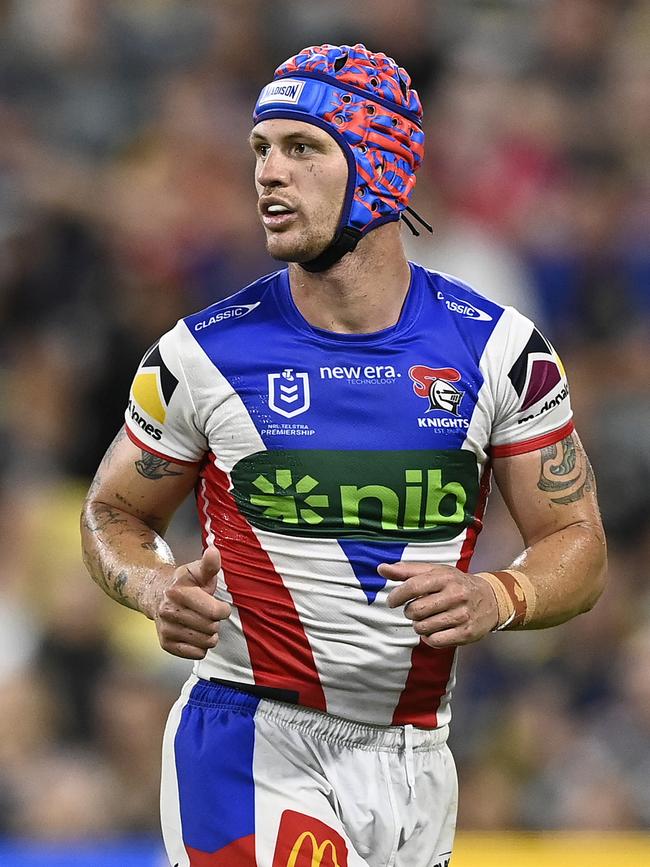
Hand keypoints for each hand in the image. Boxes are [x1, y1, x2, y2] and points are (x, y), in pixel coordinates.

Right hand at [153, 546, 230, 659]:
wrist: (158, 595)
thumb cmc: (186, 583)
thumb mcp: (197, 570)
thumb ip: (209, 564)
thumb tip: (214, 551)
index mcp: (178, 592)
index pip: (214, 612)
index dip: (223, 609)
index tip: (220, 606)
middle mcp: (168, 611)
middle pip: (211, 628)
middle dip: (215, 621)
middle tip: (207, 613)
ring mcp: (166, 629)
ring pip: (206, 643)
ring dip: (209, 634)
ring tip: (202, 622)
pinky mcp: (166, 644)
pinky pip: (197, 654)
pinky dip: (201, 646)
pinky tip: (195, 633)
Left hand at [379, 561, 498, 647]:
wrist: (491, 599)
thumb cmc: (455, 584)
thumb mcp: (434, 571)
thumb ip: (406, 570)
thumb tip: (381, 568)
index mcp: (445, 577)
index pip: (413, 586)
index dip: (397, 595)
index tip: (392, 601)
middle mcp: (455, 595)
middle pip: (416, 610)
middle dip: (410, 612)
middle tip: (415, 610)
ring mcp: (462, 615)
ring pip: (423, 627)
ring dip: (419, 625)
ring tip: (426, 619)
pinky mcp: (466, 633)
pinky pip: (435, 641)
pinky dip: (429, 638)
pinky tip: (434, 630)